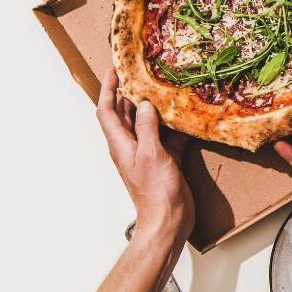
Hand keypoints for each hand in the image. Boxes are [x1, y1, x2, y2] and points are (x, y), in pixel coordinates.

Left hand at [96, 69, 192, 240]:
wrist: (167, 221)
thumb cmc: (156, 192)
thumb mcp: (152, 155)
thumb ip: (147, 128)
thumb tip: (145, 104)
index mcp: (120, 144)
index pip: (106, 111)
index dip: (107, 89)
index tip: (113, 70)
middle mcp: (130, 147)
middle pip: (124, 115)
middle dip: (129, 94)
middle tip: (141, 73)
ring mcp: (147, 154)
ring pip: (146, 124)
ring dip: (153, 108)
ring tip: (164, 90)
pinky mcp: (163, 161)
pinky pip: (165, 138)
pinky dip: (172, 127)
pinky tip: (184, 118)